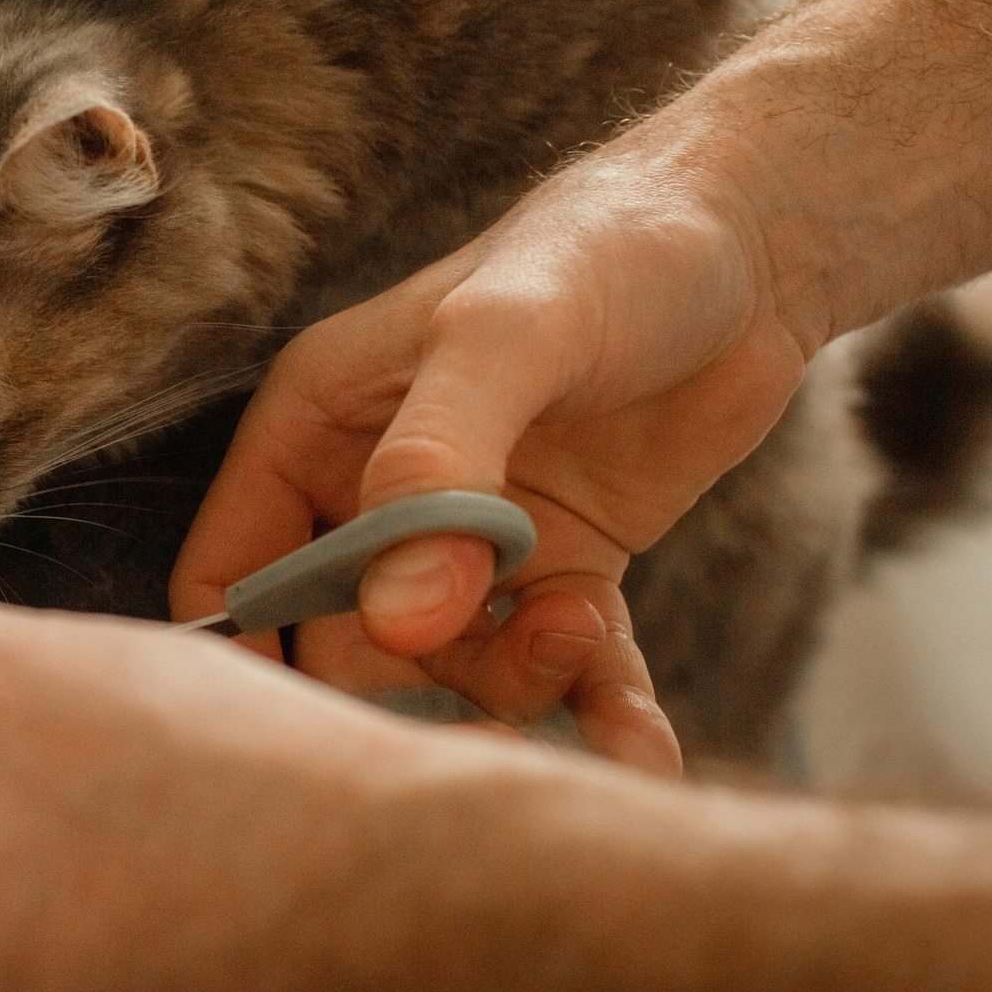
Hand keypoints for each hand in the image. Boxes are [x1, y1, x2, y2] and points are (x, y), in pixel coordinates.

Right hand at [171, 146, 814, 773]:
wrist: (757, 245)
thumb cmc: (609, 251)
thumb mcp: (505, 339)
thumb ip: (438, 470)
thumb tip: (401, 619)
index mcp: (316, 426)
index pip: (233, 571)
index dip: (251, 655)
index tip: (309, 733)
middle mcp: (375, 489)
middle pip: (341, 641)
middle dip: (413, 676)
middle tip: (492, 674)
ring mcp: (471, 535)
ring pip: (453, 664)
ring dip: (520, 678)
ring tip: (586, 635)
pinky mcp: (562, 566)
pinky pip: (560, 667)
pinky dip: (599, 708)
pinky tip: (644, 746)